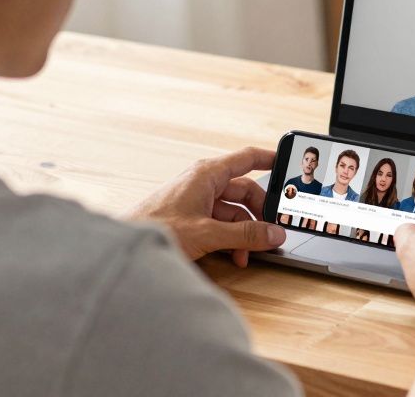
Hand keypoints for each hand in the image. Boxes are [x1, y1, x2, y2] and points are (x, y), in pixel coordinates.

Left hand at [127, 146, 285, 266]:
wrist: (127, 246)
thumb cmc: (156, 228)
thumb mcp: (208, 233)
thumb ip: (245, 234)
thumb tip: (273, 234)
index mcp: (207, 174)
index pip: (247, 158)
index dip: (270, 159)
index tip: (287, 162)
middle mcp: (203, 183)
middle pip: (244, 191)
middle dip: (259, 214)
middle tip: (273, 231)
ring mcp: (197, 200)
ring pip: (233, 211)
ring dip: (245, 231)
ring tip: (251, 253)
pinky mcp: (191, 216)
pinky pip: (220, 222)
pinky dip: (231, 238)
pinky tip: (235, 256)